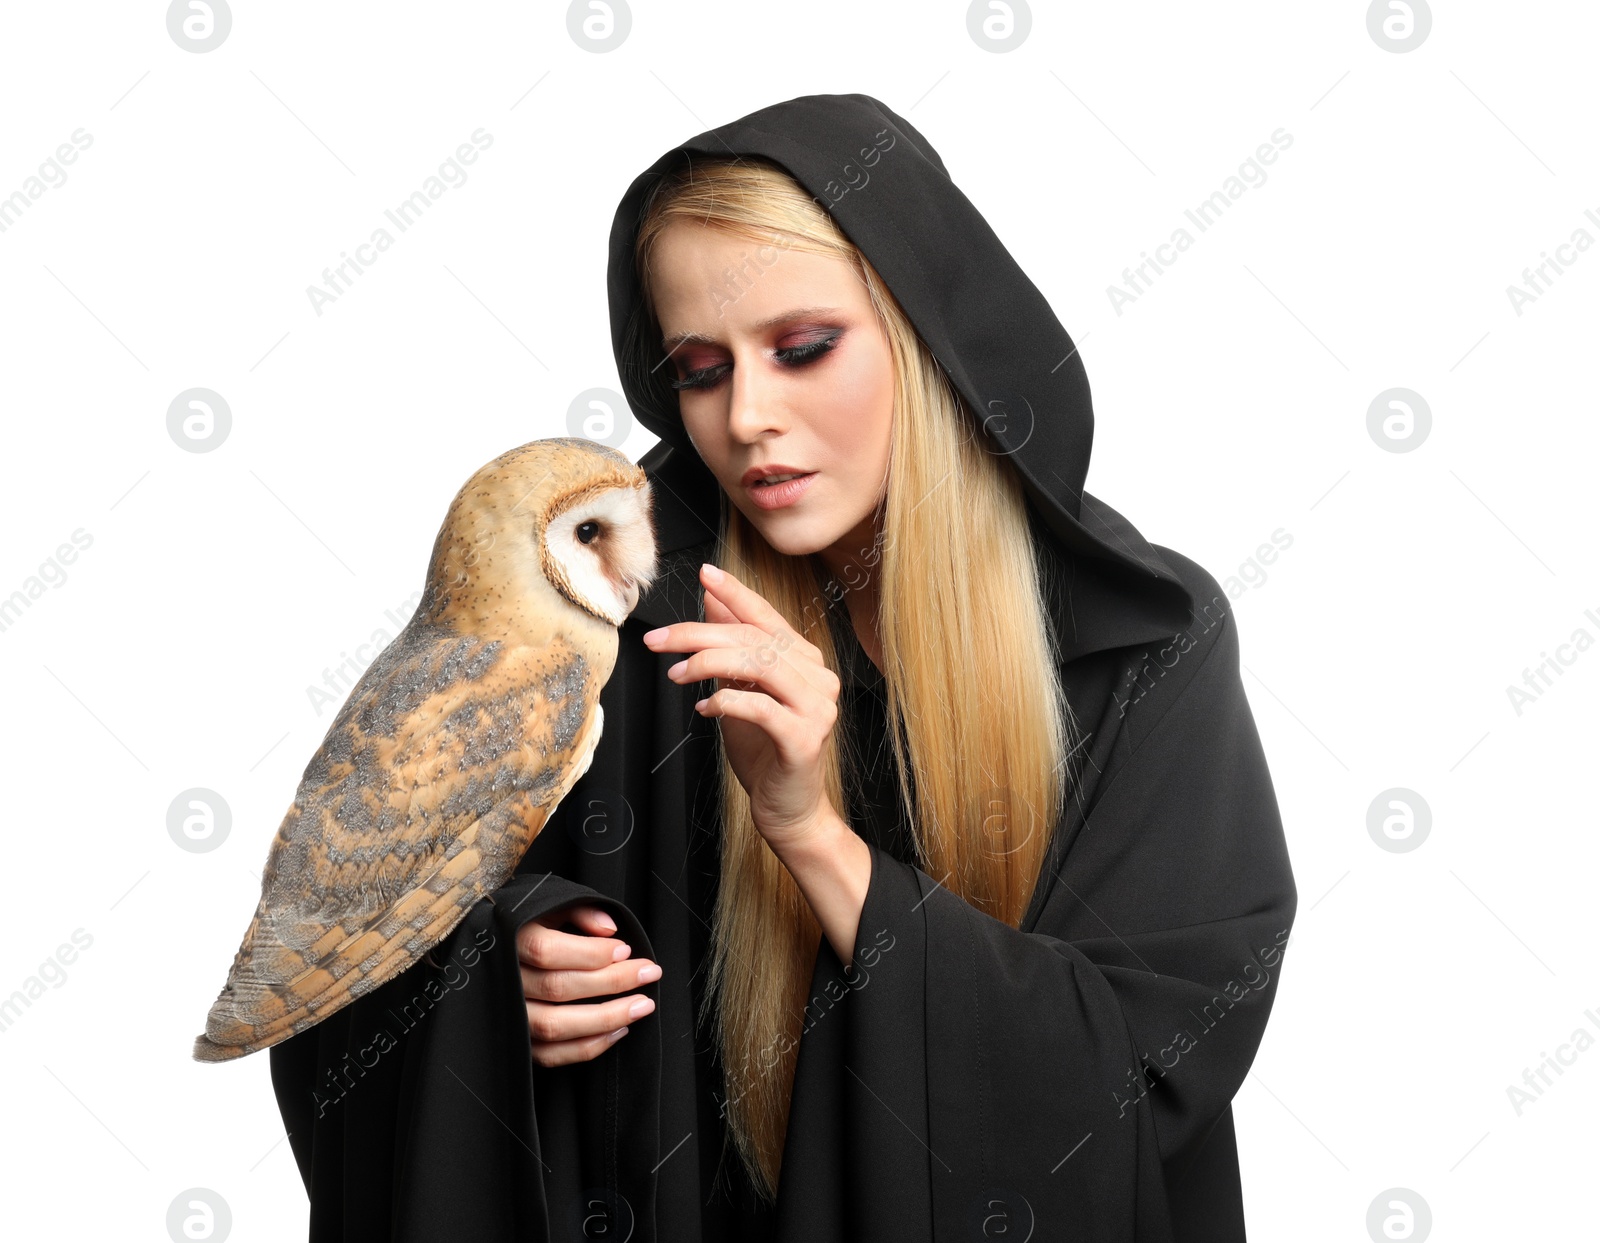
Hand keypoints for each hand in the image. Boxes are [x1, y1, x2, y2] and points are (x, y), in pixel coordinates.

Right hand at [517, 902, 659, 1066]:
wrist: (497, 953)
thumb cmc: (534, 927)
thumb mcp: (551, 906)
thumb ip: (580, 911)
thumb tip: (610, 929)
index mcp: (509, 941)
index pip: (547, 951)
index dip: (590, 953)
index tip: (626, 950)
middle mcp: (504, 982)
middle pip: (558, 988)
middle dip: (612, 982)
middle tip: (649, 972)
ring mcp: (509, 1015)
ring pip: (555, 1026)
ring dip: (606, 1018)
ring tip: (643, 1005)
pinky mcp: (518, 1042)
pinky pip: (550, 1055)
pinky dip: (588, 1047)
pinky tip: (619, 1030)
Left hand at [643, 563, 841, 855]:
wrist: (789, 809)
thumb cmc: (765, 752)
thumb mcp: (741, 692)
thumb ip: (733, 649)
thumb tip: (712, 603)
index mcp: (805, 661)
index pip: (766, 617)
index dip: (735, 594)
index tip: (705, 575)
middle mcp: (818, 678)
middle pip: (753, 640)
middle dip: (698, 634)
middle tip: (659, 640)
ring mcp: (817, 708)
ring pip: (758, 666)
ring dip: (708, 664)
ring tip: (676, 674)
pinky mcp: (805, 738)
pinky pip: (761, 708)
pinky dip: (726, 703)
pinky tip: (705, 708)